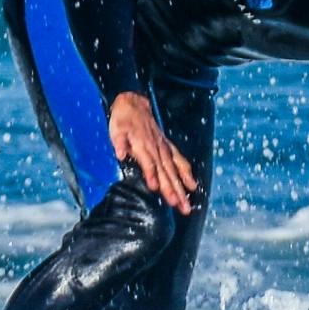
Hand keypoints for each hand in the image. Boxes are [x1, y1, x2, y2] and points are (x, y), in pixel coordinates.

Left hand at [109, 91, 196, 213]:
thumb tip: (120, 154)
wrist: (133, 104)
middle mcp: (156, 149)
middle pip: (166, 172)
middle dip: (172, 189)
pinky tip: (192, 186)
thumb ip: (119, 142)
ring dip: (181, 188)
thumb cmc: (123, 120)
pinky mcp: (168, 148)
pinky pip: (180, 161)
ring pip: (175, 171)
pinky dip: (187, 173)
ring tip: (187, 204)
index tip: (155, 188)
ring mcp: (164, 149)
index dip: (152, 175)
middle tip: (179, 206)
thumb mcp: (116, 129)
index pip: (148, 163)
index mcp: (142, 145)